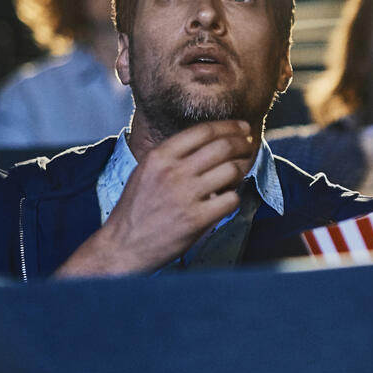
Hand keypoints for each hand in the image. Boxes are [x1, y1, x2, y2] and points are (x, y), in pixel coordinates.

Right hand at [56, 120, 256, 276]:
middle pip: (222, 147)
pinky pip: (231, 199)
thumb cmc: (136, 209)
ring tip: (238, 175)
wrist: (123, 246)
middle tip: (249, 148)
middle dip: (243, 145)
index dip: (229, 127)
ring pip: (231, 170)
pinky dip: (234, 197)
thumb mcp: (146, 170)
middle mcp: (173, 172)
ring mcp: (186, 195)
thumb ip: (173, 155)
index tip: (242, 128)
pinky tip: (227, 199)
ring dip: (241, 171)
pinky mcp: (197, 219)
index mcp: (160, 156)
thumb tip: (209, 142)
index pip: (204, 131)